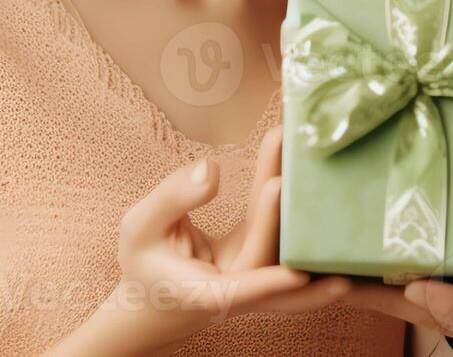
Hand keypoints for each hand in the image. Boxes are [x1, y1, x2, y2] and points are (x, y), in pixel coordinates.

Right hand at [48, 125, 351, 356]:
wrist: (153, 293)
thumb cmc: (145, 262)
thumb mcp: (139, 227)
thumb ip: (172, 199)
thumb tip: (211, 169)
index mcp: (208, 294)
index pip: (243, 291)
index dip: (269, 283)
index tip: (297, 273)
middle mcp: (242, 287)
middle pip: (280, 265)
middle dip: (298, 230)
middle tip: (314, 190)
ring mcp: (259, 273)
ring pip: (288, 243)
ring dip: (299, 202)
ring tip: (309, 158)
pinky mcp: (264, 254)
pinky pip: (283, 227)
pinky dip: (289, 197)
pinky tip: (297, 159)